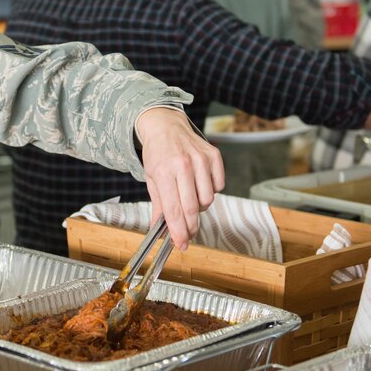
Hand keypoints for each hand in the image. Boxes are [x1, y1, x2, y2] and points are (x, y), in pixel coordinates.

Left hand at [135, 107, 223, 250]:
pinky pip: (218, 186)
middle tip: (187, 234)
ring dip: (200, 206)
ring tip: (189, 197)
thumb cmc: (157, 154)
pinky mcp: (214, 155)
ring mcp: (201, 159)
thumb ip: (159, 206)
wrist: (165, 126)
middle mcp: (183, 165)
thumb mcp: (151, 179)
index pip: (174, 210)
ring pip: (208, 199)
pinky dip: (210, 191)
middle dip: (190, 227)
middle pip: (192, 208)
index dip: (178, 231)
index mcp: (164, 172)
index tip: (181, 245)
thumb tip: (161, 232)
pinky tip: (199, 184)